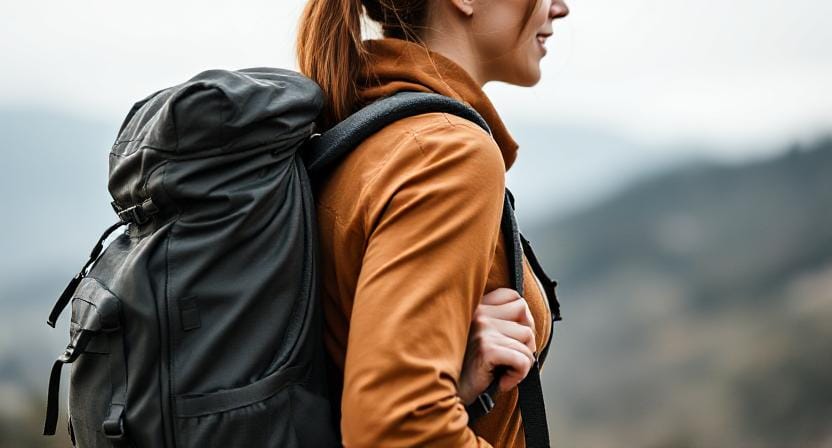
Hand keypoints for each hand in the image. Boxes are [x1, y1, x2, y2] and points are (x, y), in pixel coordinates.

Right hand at [458, 288, 536, 404]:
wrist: (444, 391)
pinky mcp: (487, 350)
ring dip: (522, 361)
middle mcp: (479, 314)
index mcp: (477, 308)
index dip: (523, 317)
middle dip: (526, 341)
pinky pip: (523, 360)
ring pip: (527, 340)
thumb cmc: (467, 369)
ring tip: (504, 371)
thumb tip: (529, 322)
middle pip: (525, 316)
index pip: (514, 296)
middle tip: (512, 358)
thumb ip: (498, 324)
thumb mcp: (481, 339)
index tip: (515, 337)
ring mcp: (483, 330)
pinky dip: (519, 375)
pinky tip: (503, 381)